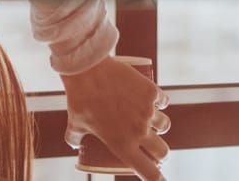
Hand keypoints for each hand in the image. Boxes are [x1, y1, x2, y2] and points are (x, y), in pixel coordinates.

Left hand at [61, 56, 170, 180]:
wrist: (87, 69)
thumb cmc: (79, 99)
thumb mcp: (74, 124)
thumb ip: (73, 138)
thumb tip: (74, 144)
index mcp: (123, 146)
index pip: (149, 173)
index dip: (157, 179)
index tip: (157, 178)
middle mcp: (139, 132)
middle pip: (163, 153)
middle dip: (161, 154)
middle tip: (155, 150)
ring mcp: (147, 111)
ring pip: (165, 126)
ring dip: (160, 127)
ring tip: (152, 122)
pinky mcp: (152, 92)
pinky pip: (163, 101)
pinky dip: (160, 102)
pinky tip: (155, 100)